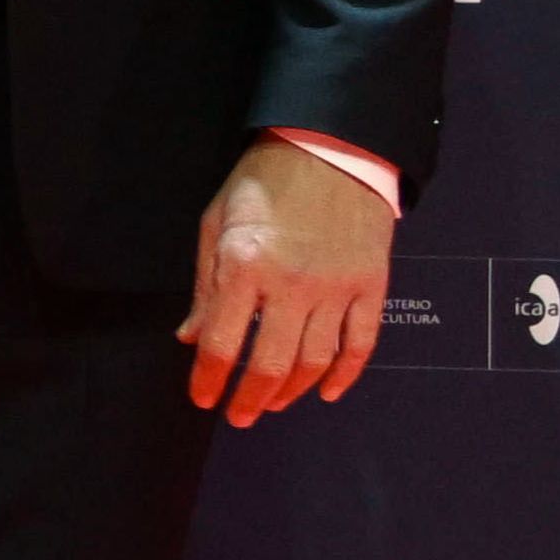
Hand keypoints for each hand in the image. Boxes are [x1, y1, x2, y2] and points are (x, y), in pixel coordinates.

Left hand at [176, 137, 392, 423]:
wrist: (331, 144)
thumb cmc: (266, 179)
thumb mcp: (217, 222)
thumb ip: (205, 286)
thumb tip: (190, 336)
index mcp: (245, 265)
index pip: (220, 342)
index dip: (208, 378)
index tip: (203, 397)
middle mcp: (291, 283)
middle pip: (269, 363)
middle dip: (249, 399)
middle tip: (238, 415)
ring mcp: (336, 286)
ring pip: (314, 361)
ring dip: (291, 391)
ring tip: (274, 403)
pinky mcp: (369, 284)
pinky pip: (361, 343)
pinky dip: (345, 374)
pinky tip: (327, 391)